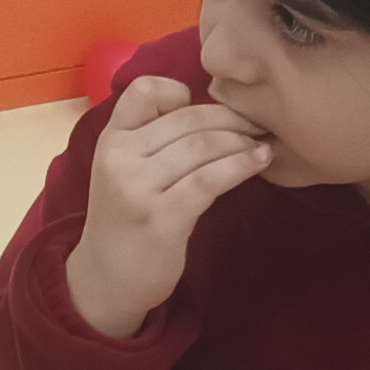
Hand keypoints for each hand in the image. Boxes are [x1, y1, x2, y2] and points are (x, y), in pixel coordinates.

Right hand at [62, 76, 270, 339]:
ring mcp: (138, 188)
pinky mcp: (162, 217)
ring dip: (241, 140)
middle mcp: (119, 158)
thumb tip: (212, 110)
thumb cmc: (126, 220)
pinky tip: (261, 161)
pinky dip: (241, 165)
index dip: (178, 92)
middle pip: (186, 119)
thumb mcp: (123, 170)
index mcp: (110, 140)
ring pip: (202, 146)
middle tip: (258, 123)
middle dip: (231, 117)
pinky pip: (210, 179)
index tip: (204, 112)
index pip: (144, 91)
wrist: (107, 279)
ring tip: (262, 143)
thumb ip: (152, 140)